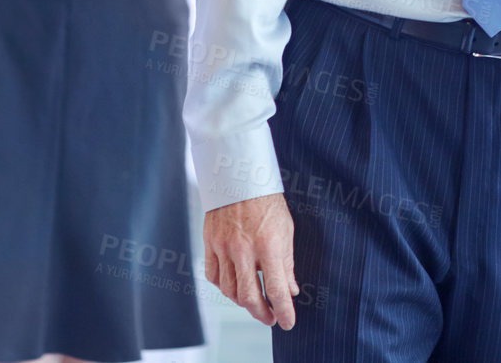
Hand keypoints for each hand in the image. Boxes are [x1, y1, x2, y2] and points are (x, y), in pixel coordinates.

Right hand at [204, 193, 299, 328]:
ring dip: (243, 301)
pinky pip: (214, 276)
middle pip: (248, 296)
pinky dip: (224, 286)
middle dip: (261, 313)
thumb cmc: (268, 203)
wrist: (240, 178)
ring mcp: (224, 248)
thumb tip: (290, 290)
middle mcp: (244, 249)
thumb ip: (287, 263)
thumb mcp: (286, 230)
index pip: (276, 288)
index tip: (288, 322)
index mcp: (268, 245)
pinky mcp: (209, 244)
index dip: (283, 309)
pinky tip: (234, 285)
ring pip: (229, 290)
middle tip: (270, 318)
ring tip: (255, 301)